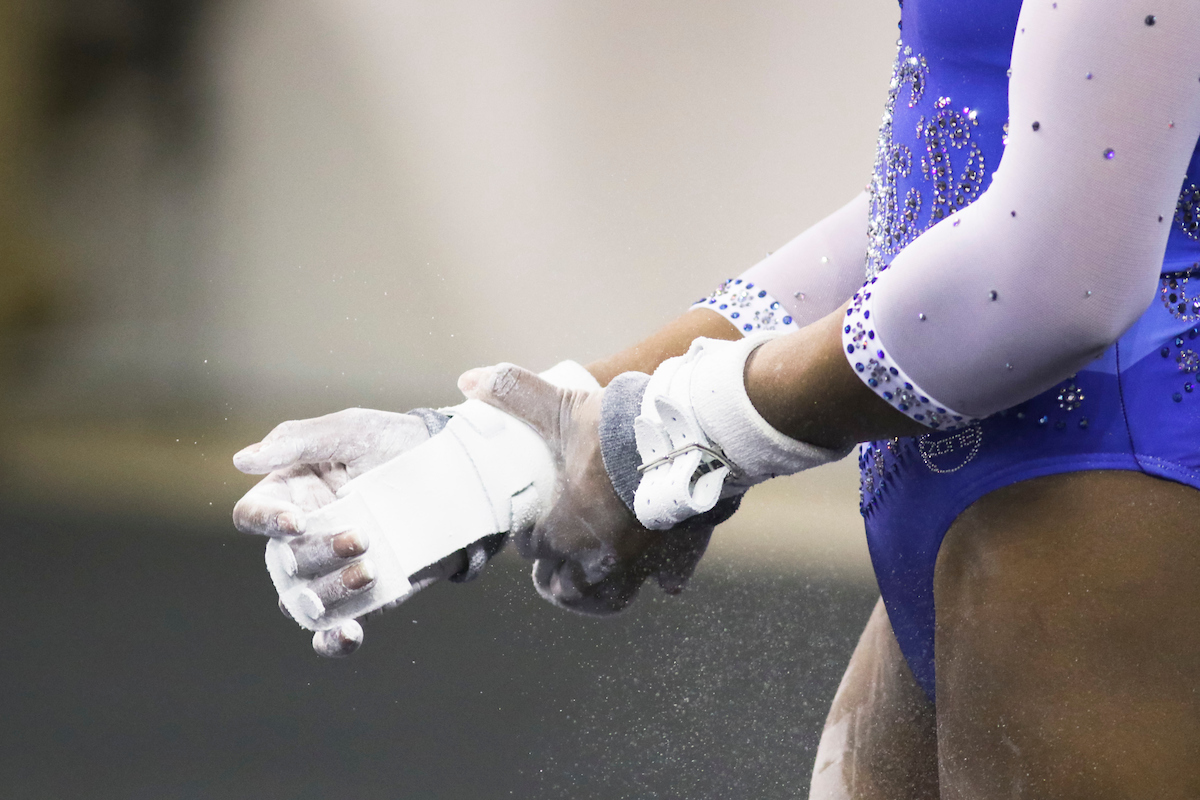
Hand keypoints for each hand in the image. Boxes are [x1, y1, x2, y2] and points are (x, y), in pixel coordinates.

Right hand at [233, 408, 462, 655]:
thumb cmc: (396, 443)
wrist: (457, 475)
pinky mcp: (365, 596)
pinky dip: (334, 640)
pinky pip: (335, 628)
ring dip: (332, 591)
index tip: (298, 521)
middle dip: (319, 553)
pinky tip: (348, 635)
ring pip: (306, 598)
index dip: (266, 521)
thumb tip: (240, 461)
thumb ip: (296, 441)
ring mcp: (333, 569)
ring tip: (370, 570)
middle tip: (362, 536)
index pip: (252, 515)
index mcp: (289, 495)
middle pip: (284, 561)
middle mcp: (304, 538)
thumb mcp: (350, 430)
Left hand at [458, 364, 711, 614]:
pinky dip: (663, 577)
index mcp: (561, 532)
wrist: (684, 435)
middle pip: (563, 587)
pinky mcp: (676, 555)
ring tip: (594, 578)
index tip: (534, 525)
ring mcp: (638, 563)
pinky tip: (663, 575)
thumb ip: (513, 394)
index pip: (533, 549)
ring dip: (597, 593)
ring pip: (608, 598)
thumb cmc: (613, 427)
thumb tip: (468, 380)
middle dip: (556, 576)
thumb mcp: (559, 407)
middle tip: (555, 561)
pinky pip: (669, 579)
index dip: (530, 537)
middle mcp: (595, 558)